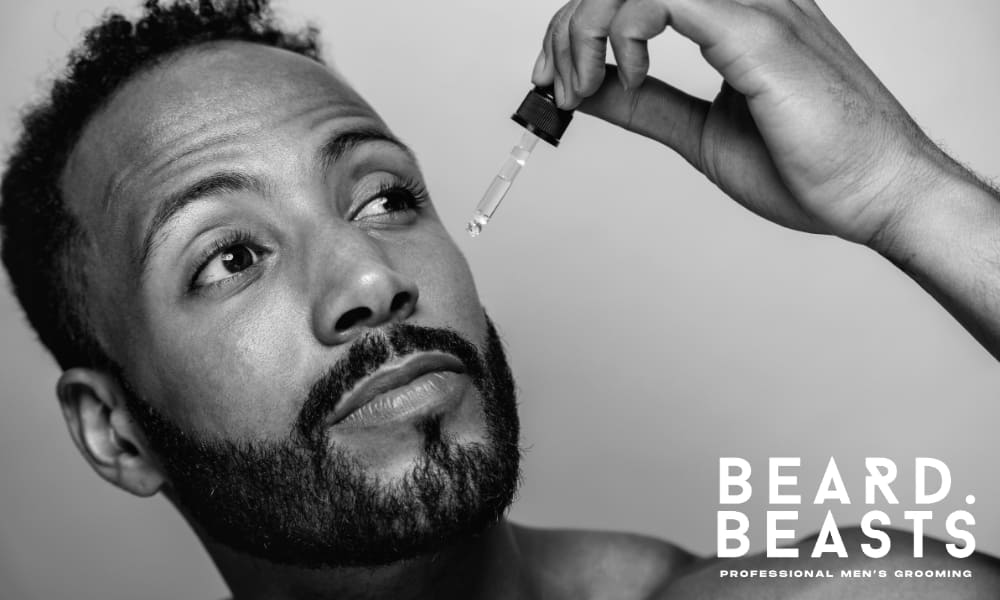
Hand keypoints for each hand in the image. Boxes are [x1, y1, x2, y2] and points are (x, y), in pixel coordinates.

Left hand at [532, 0, 950, 245]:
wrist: (875, 196)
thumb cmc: (808, 167)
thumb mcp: (700, 134)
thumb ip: (646, 106)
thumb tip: (590, 89)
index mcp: (735, 16)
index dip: (579, 24)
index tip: (554, 78)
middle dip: (569, 24)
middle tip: (553, 83)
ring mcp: (754, 6)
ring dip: (587, 25)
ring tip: (580, 86)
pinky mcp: (756, 31)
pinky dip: (623, 31)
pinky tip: (628, 77)